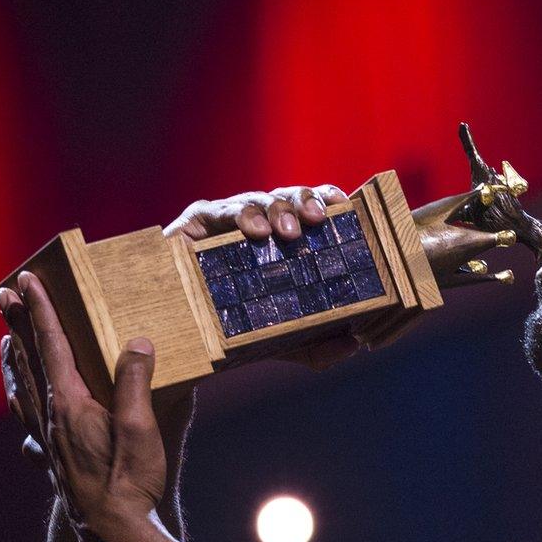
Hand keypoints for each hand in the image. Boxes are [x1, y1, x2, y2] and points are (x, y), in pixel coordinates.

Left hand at [0, 274, 165, 541]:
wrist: (116, 536)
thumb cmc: (131, 484)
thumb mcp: (142, 431)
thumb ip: (136, 384)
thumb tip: (137, 343)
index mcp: (72, 405)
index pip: (53, 346)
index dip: (41, 311)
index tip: (28, 281)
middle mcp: (52, 419)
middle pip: (30, 362)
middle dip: (18, 325)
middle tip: (3, 295)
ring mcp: (50, 442)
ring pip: (22, 391)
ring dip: (14, 360)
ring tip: (7, 341)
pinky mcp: (56, 462)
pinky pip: (29, 423)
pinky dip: (21, 402)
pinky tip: (24, 405)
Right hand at [165, 184, 360, 369]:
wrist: (187, 340)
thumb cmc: (241, 328)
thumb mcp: (288, 340)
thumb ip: (322, 344)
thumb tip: (354, 344)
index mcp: (285, 238)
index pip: (311, 206)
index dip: (328, 200)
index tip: (345, 207)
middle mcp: (260, 221)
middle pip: (287, 196)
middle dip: (304, 202)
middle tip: (316, 220)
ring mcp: (228, 218)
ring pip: (258, 200)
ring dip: (277, 210)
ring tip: (288, 232)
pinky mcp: (197, 222)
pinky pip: (220, 210)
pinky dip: (240, 217)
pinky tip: (255, 232)